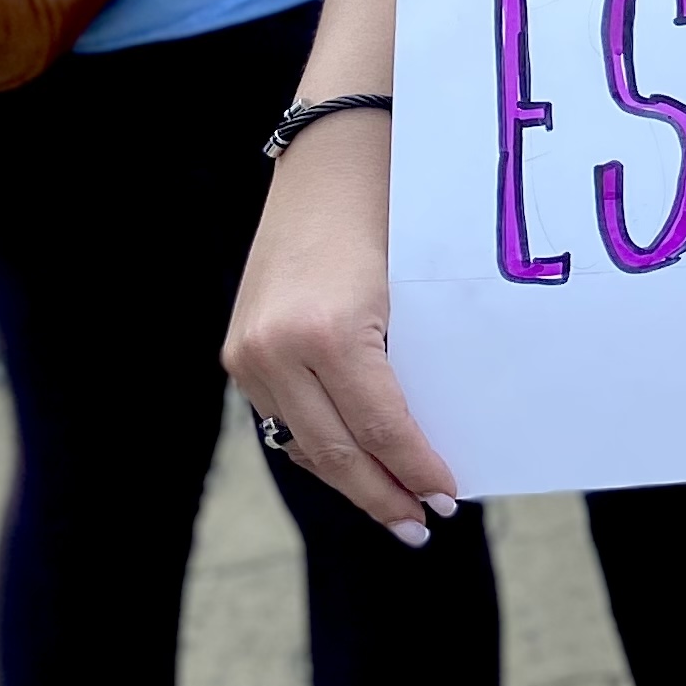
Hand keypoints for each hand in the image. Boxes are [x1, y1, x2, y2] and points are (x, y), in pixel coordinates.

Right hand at [221, 108, 458, 541]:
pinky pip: (282, 417)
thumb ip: (411, 360)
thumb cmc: (391, 214)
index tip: (448, 497)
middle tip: (421, 527)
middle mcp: (275, 350)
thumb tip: (434, 432)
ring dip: (350, 480)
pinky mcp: (238, 352)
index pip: (380, 427)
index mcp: (327, 333)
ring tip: (393, 509)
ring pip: (304, 443)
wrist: (330, 157)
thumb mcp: (410, 290)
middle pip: (335, 451)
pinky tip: (351, 464)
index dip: (415, 469)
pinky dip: (320, 445)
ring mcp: (248, 354)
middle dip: (383, 494)